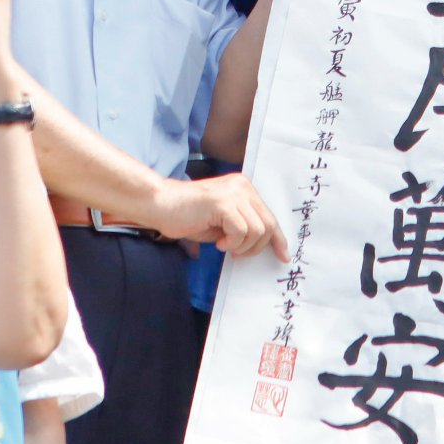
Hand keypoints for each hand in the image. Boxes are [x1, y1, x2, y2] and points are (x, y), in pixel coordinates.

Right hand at [151, 174, 289, 258]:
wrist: (159, 204)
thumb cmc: (187, 215)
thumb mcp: (222, 222)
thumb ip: (242, 226)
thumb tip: (261, 244)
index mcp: (244, 189)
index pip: (269, 216)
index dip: (278, 239)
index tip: (283, 256)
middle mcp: (242, 187)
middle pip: (268, 225)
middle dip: (255, 247)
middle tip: (236, 253)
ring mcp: (234, 193)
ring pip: (257, 230)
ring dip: (240, 245)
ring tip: (223, 244)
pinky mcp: (223, 203)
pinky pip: (241, 231)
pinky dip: (231, 243)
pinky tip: (217, 241)